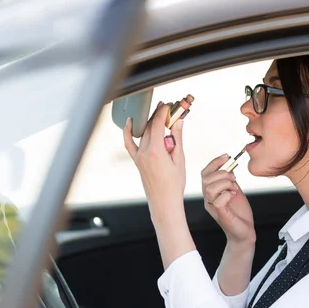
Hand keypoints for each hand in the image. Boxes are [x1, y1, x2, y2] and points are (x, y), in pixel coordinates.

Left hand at [124, 102, 185, 222]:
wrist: (164, 202)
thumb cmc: (174, 184)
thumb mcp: (180, 159)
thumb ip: (177, 139)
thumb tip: (178, 121)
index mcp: (156, 151)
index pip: (157, 124)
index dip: (163, 112)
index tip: (168, 105)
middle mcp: (144, 152)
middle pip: (150, 127)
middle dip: (158, 115)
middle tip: (167, 108)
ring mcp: (138, 156)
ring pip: (143, 133)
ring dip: (150, 122)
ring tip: (158, 114)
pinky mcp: (137, 161)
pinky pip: (129, 143)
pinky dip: (128, 132)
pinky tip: (130, 122)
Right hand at [201, 155, 254, 244]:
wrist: (245, 231)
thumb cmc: (239, 212)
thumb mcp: (234, 189)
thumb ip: (229, 179)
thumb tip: (229, 164)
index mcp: (210, 191)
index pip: (205, 173)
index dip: (215, 162)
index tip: (227, 156)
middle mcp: (208, 199)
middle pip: (206, 179)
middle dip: (222, 173)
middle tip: (234, 178)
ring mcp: (212, 207)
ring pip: (209, 188)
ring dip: (225, 183)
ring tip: (234, 188)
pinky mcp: (220, 214)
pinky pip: (218, 201)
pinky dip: (227, 194)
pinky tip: (233, 195)